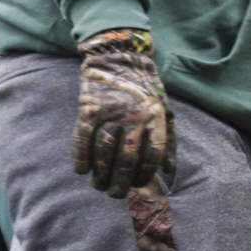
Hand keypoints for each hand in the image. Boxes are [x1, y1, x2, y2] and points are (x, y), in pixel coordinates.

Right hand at [73, 29, 170, 194]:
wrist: (119, 56)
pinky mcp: (89, 108)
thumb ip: (168, 140)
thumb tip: (169, 171)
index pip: (151, 157)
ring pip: (104, 152)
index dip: (143, 176)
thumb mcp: (165, 109)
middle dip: (120, 182)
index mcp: (155, 119)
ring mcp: (110, 113)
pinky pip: (82, 138)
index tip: (136, 185)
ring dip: (100, 174)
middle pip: (127, 159)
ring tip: (99, 186)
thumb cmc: (145, 88)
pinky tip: (81, 169)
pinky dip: (81, 156)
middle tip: (115, 194)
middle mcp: (133, 117)